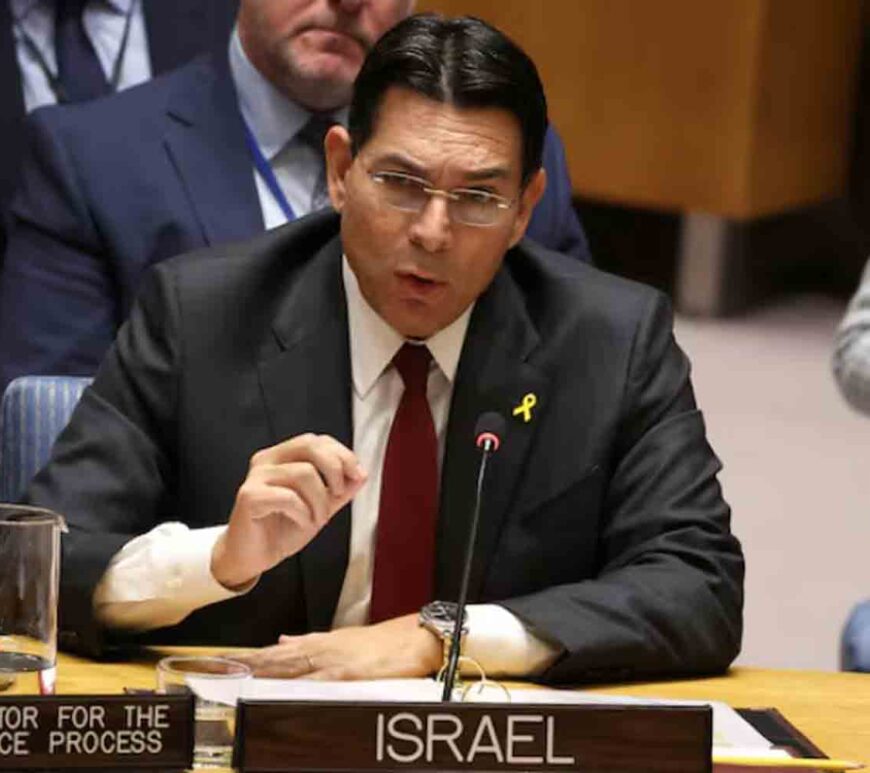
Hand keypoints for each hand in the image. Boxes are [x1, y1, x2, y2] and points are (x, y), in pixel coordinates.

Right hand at [211, 434, 366, 588]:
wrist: (253, 557)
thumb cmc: (281, 530)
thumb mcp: (320, 508)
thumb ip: (340, 491)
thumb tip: (361, 474)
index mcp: (283, 457)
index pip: (317, 440)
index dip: (342, 454)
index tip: (357, 474)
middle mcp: (267, 460)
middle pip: (309, 445)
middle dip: (334, 468)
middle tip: (338, 494)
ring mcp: (256, 477)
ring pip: (303, 473)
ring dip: (320, 500)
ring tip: (317, 519)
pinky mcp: (249, 496)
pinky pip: (287, 497)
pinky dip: (303, 513)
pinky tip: (302, 523)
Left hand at [227, 615, 442, 680]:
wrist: (415, 638)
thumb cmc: (383, 644)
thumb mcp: (342, 639)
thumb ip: (310, 642)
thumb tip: (283, 640)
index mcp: (318, 643)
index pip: (274, 652)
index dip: (247, 657)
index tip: (221, 663)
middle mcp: (321, 650)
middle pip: (275, 659)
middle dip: (246, 664)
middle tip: (217, 669)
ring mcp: (333, 661)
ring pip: (290, 667)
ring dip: (263, 672)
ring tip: (236, 677)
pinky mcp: (349, 673)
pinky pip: (317, 680)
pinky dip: (298, 685)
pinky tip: (281, 689)